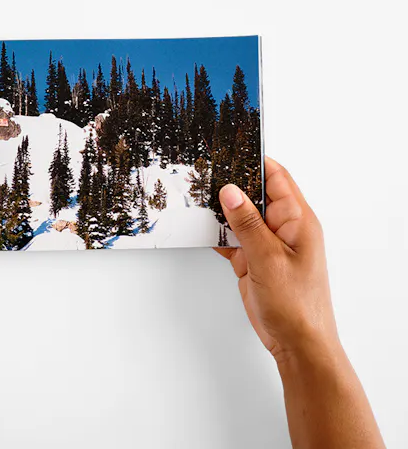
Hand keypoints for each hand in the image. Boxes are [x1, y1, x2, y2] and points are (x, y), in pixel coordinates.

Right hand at [214, 157, 337, 362]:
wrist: (297, 343)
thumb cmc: (297, 305)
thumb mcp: (269, 258)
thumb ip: (247, 223)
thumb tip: (230, 191)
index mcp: (297, 221)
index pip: (277, 178)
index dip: (255, 161)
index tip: (230, 149)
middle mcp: (283, 229)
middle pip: (255, 195)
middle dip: (231, 184)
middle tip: (204, 171)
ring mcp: (267, 245)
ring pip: (240, 217)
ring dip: (220, 211)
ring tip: (195, 196)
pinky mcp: (253, 261)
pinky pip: (232, 240)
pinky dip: (217, 235)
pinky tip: (199, 228)